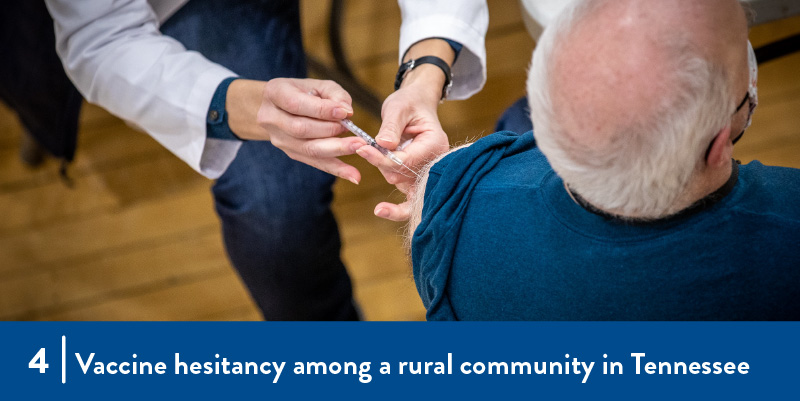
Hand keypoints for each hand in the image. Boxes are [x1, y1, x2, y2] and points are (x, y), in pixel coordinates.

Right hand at [227, 78, 365, 183]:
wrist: (275, 107)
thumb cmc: (301, 92)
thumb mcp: (316, 84)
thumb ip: (334, 94)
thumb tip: (348, 111)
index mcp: (276, 94)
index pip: (296, 105)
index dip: (322, 110)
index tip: (345, 113)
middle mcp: (272, 118)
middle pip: (301, 130)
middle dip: (331, 131)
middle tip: (355, 131)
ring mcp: (280, 139)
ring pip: (308, 149)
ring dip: (337, 150)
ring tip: (359, 148)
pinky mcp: (291, 153)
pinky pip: (315, 163)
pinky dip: (337, 169)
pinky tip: (354, 175)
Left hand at [358, 69, 449, 220]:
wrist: (416, 104)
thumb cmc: (409, 103)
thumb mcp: (398, 108)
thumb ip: (391, 126)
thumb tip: (383, 145)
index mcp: (435, 144)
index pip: (407, 161)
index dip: (383, 159)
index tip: (362, 149)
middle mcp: (436, 163)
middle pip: (406, 178)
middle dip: (383, 166)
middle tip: (363, 148)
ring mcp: (428, 173)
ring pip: (403, 187)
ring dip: (384, 171)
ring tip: (372, 149)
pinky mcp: (418, 179)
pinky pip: (408, 199)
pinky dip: (394, 203)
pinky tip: (381, 209)